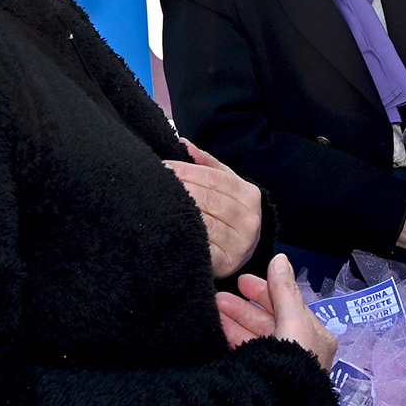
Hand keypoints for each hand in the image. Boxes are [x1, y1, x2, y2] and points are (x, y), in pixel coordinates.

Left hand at [163, 139, 264, 277]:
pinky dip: (185, 234)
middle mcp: (249, 219)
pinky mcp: (226, 262)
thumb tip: (183, 143)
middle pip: (208, 198)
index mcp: (249, 194)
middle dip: (180, 188)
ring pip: (204, 221)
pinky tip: (169, 227)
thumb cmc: (229, 216)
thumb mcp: (226, 187)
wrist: (241, 252)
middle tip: (155, 182)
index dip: (187, 170)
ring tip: (157, 202)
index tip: (164, 166)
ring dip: (178, 211)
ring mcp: (239, 243)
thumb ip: (207, 165)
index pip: (214, 178)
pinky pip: (202, 245)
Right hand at [216, 253, 334, 370]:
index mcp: (315, 337)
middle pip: (269, 321)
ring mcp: (280, 367)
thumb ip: (284, 291)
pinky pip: (247, 354)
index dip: (266, 290)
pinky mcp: (263, 379)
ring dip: (234, 322)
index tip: (242, 282)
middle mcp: (300, 351)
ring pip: (256, 338)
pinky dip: (233, 341)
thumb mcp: (294, 321)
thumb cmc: (296, 365)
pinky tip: (217, 332)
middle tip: (218, 298)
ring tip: (212, 311)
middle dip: (244, 308)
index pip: (289, 306)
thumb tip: (280, 259)